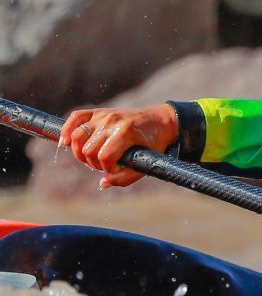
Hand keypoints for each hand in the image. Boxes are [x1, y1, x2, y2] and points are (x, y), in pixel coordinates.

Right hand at [59, 104, 179, 187]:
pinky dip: (67, 130)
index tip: (116, 170)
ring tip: (90, 158)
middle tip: (104, 165)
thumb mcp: (146, 163)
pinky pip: (75, 117)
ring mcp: (103, 115)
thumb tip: (103, 183)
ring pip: (77, 136)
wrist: (162, 121)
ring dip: (79, 153)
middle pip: (88, 149)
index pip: (104, 157)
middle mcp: (112, 122)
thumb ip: (125, 178)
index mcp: (125, 132)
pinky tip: (65, 142)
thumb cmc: (155, 144)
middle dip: (93, 163)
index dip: (107, 169)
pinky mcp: (98, 112)